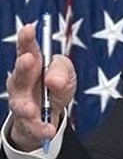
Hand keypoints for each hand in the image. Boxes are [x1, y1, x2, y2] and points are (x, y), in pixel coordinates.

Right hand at [6, 24, 75, 151]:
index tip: (29, 28)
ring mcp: (21, 101)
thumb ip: (62, 71)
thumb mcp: (66, 73)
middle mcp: (22, 81)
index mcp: (33, 63)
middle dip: (22, 66)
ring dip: (25, 105)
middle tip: (28, 59)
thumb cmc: (57, 84)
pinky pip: (32, 125)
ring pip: (20, 103)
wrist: (52, 112)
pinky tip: (48, 130)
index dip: (26, 39)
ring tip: (31, 109)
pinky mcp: (27, 121)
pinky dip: (40, 128)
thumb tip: (53, 80)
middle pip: (19, 73)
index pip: (27, 48)